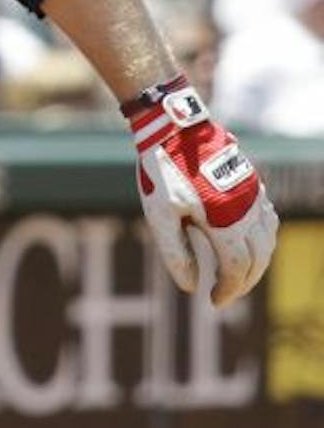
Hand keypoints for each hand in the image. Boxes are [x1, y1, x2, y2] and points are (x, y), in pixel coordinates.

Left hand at [130, 76, 277, 307]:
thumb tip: (191, 287)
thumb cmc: (162, 170)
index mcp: (226, 220)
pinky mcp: (253, 183)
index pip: (238, 268)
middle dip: (244, 281)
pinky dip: (262, 239)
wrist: (174, 127)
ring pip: (267, 240)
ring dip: (257, 262)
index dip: (229, 289)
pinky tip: (248, 243)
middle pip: (258, 259)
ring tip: (236, 274)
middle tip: (225, 293)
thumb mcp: (159, 214)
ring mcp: (254, 195)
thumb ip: (176, 252)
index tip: (213, 301)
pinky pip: (268, 219)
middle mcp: (247, 210)